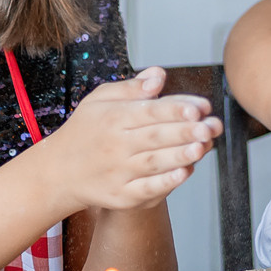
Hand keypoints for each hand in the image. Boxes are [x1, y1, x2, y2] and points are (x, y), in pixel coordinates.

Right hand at [41, 67, 219, 212]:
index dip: (176, 109)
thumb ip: (131, 87)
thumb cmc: (85, 131)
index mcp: (112, 117)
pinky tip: (184, 173)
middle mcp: (115, 145)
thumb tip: (159, 74)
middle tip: (212, 126)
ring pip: (154, 162)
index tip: (200, 107)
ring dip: (181, 155)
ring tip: (204, 146)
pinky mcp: (121, 195)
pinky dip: (165, 183)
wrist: (58, 172)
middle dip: (187, 131)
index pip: (149, 111)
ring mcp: (118, 172)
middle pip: (156, 136)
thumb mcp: (99, 100)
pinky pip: (145, 189)